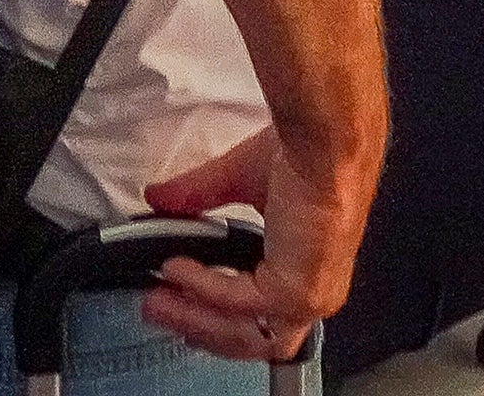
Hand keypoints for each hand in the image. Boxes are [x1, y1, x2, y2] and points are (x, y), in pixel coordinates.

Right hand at [141, 128, 337, 361]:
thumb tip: (161, 199)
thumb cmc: (308, 156)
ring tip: (158, 298)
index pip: (262, 319)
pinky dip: (202, 288)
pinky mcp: (294, 293)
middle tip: (156, 307)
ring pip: (243, 334)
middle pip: (249, 338)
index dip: (217, 317)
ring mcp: (306, 298)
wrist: (327, 145)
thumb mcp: (241, 181)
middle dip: (197, 327)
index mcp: (306, 270)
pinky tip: (178, 270)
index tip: (179, 301)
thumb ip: (200, 195)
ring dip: (194, 318)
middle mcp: (311, 292)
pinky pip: (236, 302)